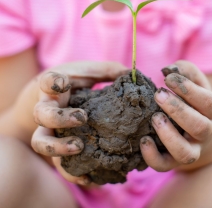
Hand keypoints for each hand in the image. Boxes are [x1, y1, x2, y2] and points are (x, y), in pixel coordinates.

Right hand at [31, 61, 126, 184]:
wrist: (55, 98)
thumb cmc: (75, 82)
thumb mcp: (89, 73)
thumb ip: (108, 71)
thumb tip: (132, 74)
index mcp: (56, 88)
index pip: (46, 82)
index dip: (52, 82)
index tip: (63, 83)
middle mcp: (48, 107)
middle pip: (42, 115)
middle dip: (59, 118)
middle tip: (82, 118)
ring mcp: (50, 128)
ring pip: (41, 142)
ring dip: (58, 148)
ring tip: (80, 148)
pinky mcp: (58, 146)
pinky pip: (58, 163)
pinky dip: (71, 173)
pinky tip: (89, 178)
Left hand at [140, 60, 211, 170]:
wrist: (197, 129)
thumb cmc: (192, 101)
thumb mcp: (194, 84)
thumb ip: (186, 72)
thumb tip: (169, 69)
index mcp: (211, 111)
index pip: (207, 101)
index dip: (187, 89)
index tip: (167, 78)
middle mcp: (205, 133)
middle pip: (199, 127)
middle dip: (177, 109)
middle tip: (158, 94)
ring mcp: (190, 149)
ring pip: (185, 152)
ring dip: (168, 135)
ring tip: (154, 118)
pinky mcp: (173, 161)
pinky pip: (165, 166)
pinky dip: (152, 157)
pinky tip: (144, 140)